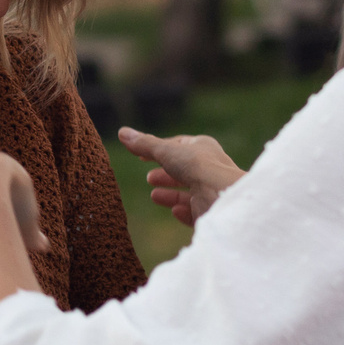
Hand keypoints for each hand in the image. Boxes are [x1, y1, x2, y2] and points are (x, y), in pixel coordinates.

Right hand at [118, 127, 244, 226]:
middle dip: (165, 173)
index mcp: (203, 148)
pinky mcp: (212, 212)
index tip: (141, 154)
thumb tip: (122, 132)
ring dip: (171, 193)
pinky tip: (175, 211)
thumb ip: (145, 144)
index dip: (159, 149)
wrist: (221, 196)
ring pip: (189, 192)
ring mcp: (212, 191)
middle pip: (184, 170)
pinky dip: (184, 210)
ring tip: (154, 195)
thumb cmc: (198, 166)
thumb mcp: (166, 151)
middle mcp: (210, 168)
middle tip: (149, 178)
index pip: (179, 146)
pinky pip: (196, 211)